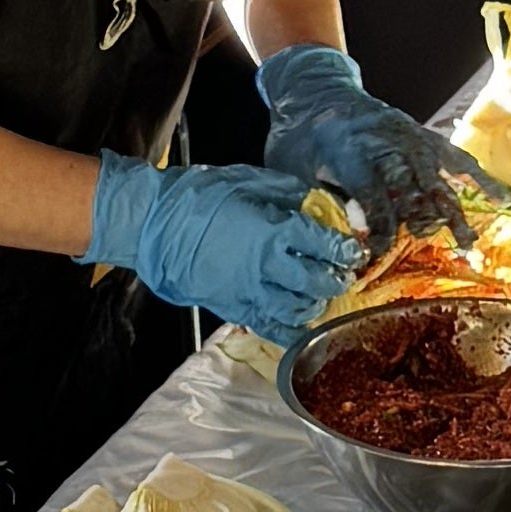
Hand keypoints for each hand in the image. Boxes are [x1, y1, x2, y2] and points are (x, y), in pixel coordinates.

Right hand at [87, 150, 360, 343]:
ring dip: (315, 304)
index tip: (354, 251)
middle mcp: (267, 266)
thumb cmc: (200, 197)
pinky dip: (290, 331)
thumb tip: (317, 200)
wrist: (156, 225)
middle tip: (343, 275)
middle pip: (316, 281)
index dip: (345, 249)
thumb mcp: (249, 180)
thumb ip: (288, 192)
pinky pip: (270, 327)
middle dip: (336, 279)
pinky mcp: (233, 308)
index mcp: (274, 230)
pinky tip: (301, 326)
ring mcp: (250, 292)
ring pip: (297, 308)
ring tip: (320, 296)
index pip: (324, 244)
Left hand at [254, 43, 488, 243]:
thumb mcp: (292, 168)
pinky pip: (454, 157)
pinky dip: (476, 177)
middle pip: (413, 187)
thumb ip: (318, 199)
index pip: (374, 197)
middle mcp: (386, 144)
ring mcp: (408, 138)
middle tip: (434, 247)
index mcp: (352, 152)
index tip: (379, 255)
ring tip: (468, 241)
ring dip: (452, 210)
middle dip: (423, 220)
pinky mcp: (421, 135)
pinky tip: (498, 198)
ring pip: (437, 176)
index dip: (379, 229)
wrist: (314, 89)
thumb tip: (345, 234)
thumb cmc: (299, 135)